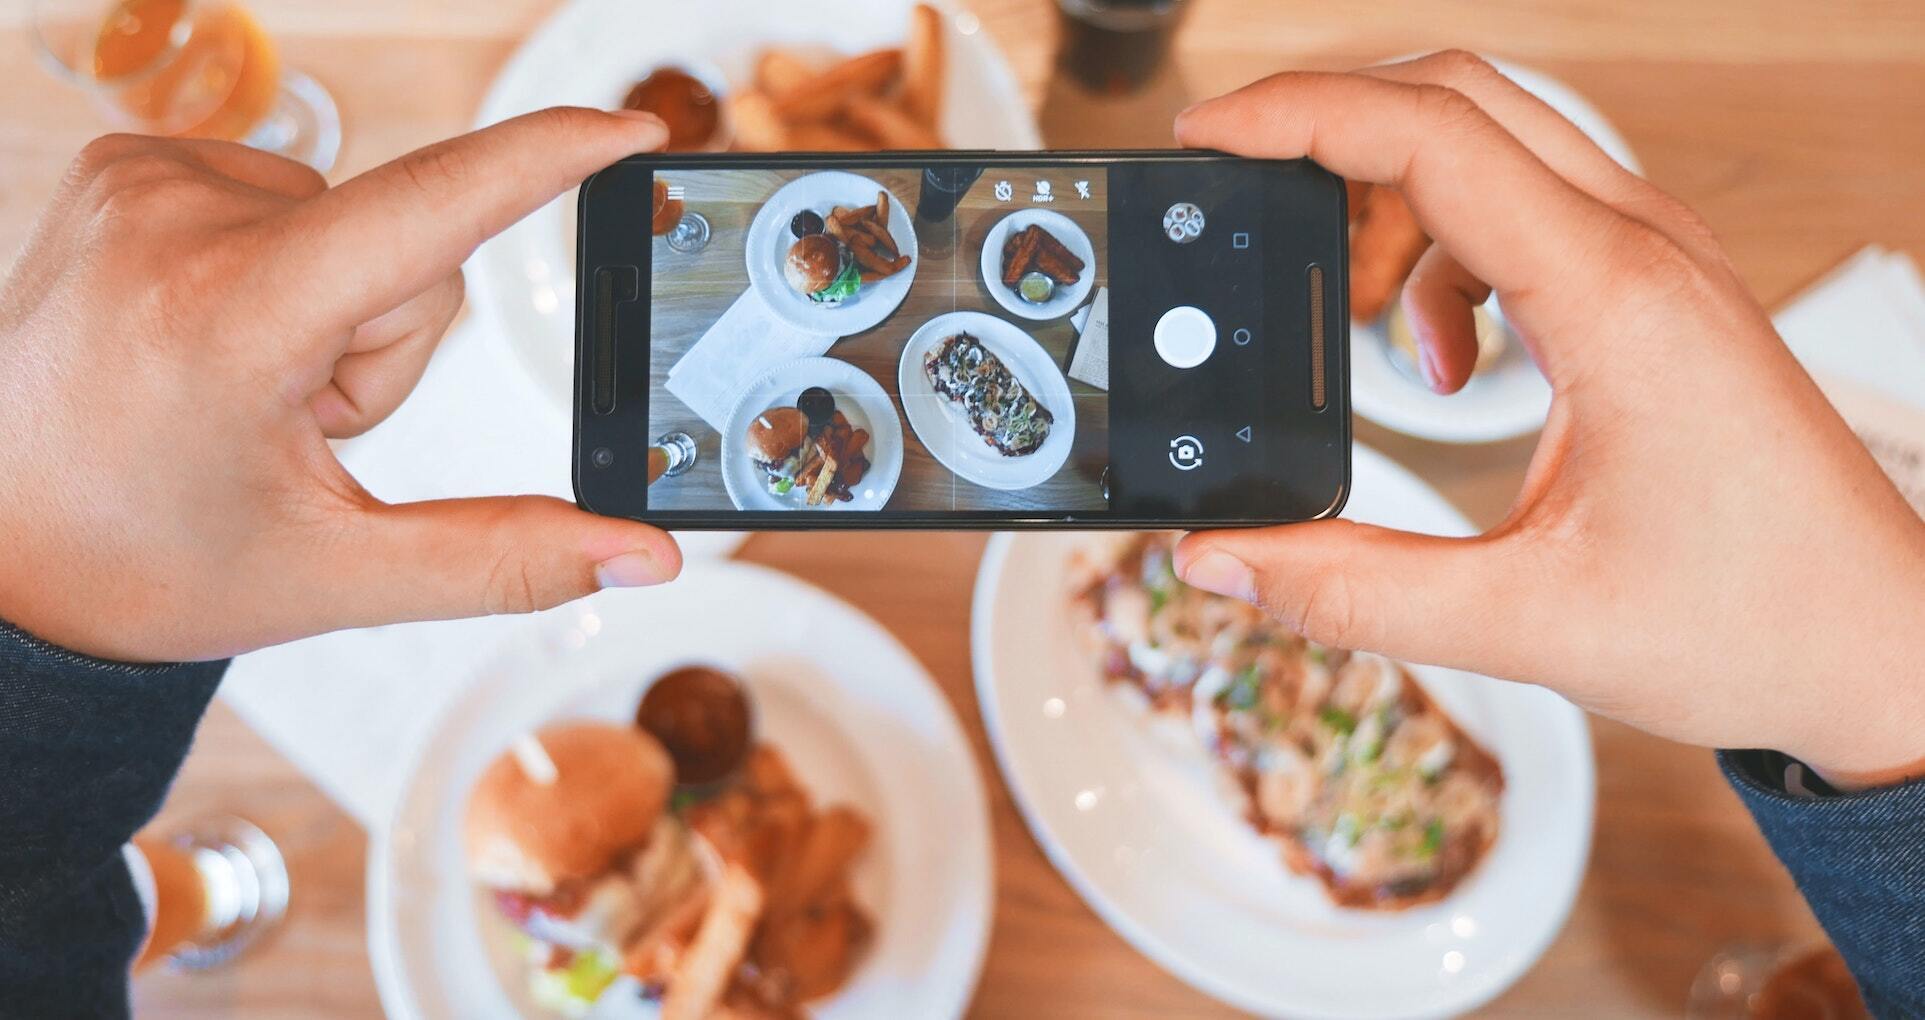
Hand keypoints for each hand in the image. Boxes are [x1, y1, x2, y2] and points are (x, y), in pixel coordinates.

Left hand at [0, 109, 682, 662]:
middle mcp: (175, 221)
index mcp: (229, 319)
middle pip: (407, 249)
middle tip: (297, 425)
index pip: (431, 209)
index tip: (632, 129)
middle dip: (389, 343)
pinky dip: (282, 273)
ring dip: (336, 312)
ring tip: (244, 388)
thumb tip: (643, 557)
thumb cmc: (143, 563)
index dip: (547, 160)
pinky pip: (286, 200)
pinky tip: (215, 340)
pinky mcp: (125, 166)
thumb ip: (507, 559)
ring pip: (353, 224)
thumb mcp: (336, 577)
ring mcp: (139, 181)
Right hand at [1173, 52, 1924, 787]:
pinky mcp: (1653, 291)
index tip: (1210, 136)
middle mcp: (1642, 249)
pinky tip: (1444, 361)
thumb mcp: (1525, 621)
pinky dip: (1444, 256)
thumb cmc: (1753, 621)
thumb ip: (1352, 591)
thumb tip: (1224, 558)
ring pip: (1490, 144)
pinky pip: (1521, 210)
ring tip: (1348, 316)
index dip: (1300, 116)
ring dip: (1389, 201)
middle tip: (1241, 190)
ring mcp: (1655, 260)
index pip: (1432, 137)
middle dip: (1329, 127)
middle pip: (1457, 99)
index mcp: (1613, 299)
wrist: (1878, 646)